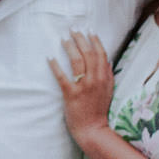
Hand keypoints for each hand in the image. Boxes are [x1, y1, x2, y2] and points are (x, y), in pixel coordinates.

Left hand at [48, 30, 115, 145]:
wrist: (93, 130)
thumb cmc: (99, 110)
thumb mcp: (109, 91)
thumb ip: (108, 75)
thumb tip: (107, 60)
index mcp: (105, 78)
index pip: (101, 54)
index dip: (95, 40)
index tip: (89, 30)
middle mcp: (95, 80)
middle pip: (88, 53)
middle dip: (80, 39)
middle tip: (73, 29)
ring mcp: (83, 87)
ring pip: (77, 61)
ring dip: (69, 47)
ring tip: (63, 38)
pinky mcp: (71, 94)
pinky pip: (62, 76)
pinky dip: (55, 65)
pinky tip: (49, 57)